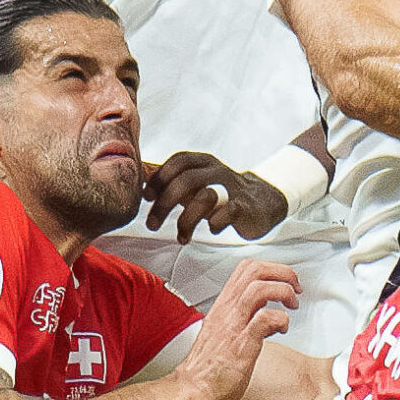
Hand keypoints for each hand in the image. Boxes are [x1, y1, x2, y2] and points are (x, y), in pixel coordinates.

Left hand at [142, 151, 291, 242]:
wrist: (262, 201)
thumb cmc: (220, 192)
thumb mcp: (194, 180)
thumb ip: (168, 177)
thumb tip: (137, 173)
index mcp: (203, 162)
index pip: (178, 161)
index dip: (159, 178)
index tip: (146, 197)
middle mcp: (217, 171)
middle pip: (186, 180)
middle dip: (165, 204)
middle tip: (152, 225)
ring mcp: (233, 188)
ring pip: (205, 197)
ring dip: (187, 220)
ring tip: (181, 238)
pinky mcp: (244, 207)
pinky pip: (228, 213)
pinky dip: (214, 224)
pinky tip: (210, 231)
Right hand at [175, 260, 298, 399]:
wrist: (193, 392)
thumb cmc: (208, 368)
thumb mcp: (224, 332)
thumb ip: (243, 318)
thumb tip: (265, 313)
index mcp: (224, 306)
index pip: (247, 268)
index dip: (273, 269)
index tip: (286, 282)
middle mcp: (227, 311)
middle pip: (255, 270)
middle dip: (283, 273)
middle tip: (295, 288)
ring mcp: (233, 326)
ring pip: (259, 288)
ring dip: (283, 291)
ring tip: (292, 305)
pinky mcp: (241, 345)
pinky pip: (264, 319)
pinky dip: (280, 319)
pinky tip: (282, 329)